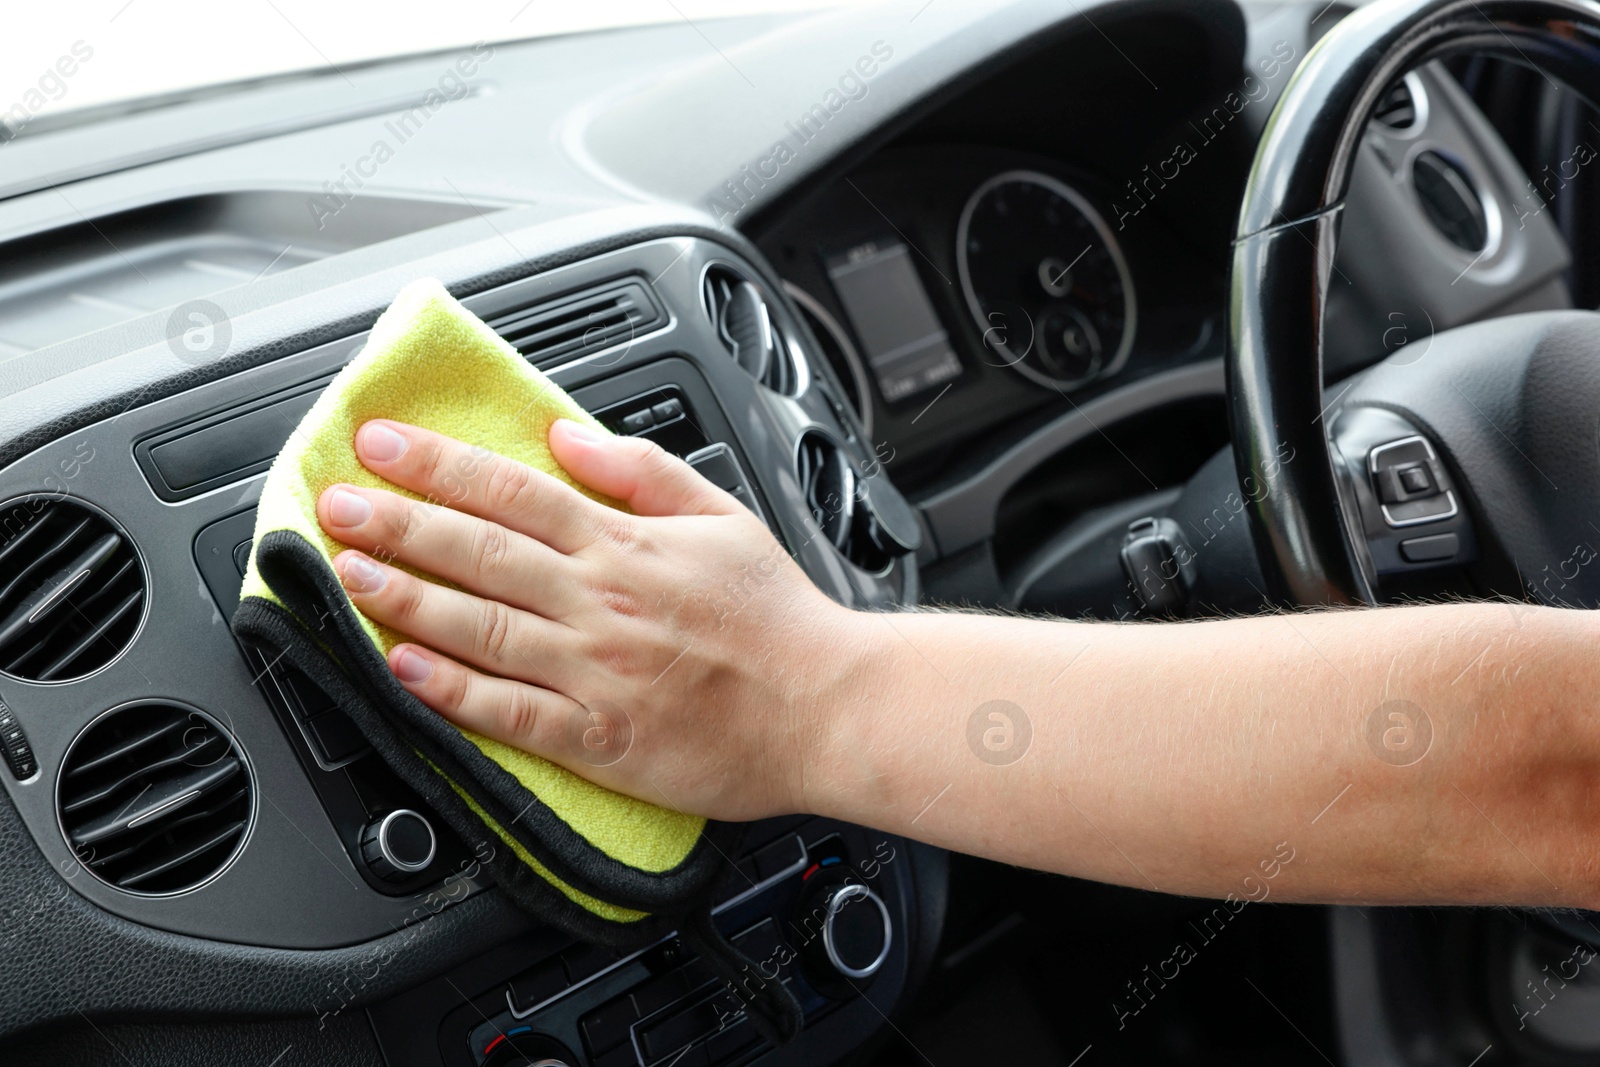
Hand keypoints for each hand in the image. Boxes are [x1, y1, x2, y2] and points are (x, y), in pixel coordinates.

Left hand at [315, 418, 865, 820]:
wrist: (827, 707)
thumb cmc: (779, 617)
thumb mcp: (723, 514)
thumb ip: (641, 469)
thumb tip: (567, 432)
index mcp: (627, 544)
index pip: (513, 491)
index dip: (439, 465)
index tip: (382, 445)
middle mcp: (601, 601)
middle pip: (481, 552)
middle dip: (399, 522)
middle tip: (337, 503)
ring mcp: (594, 672)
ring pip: (481, 626)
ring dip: (406, 597)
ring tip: (350, 573)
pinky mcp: (598, 739)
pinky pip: (510, 712)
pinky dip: (451, 691)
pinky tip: (403, 669)